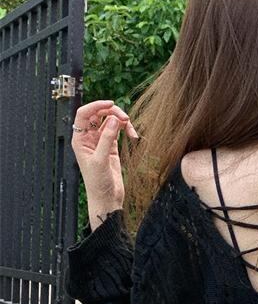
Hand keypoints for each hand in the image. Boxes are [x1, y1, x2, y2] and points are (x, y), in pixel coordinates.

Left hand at [71, 100, 137, 222]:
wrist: (107, 199)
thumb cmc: (98, 184)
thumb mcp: (100, 160)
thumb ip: (107, 139)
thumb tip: (113, 119)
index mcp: (80, 139)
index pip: (84, 114)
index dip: (95, 105)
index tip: (110, 104)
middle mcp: (89, 138)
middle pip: (99, 114)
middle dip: (112, 112)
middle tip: (125, 119)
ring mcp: (101, 141)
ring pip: (109, 120)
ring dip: (120, 120)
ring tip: (130, 127)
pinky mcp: (111, 146)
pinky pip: (118, 129)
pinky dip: (126, 129)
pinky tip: (132, 135)